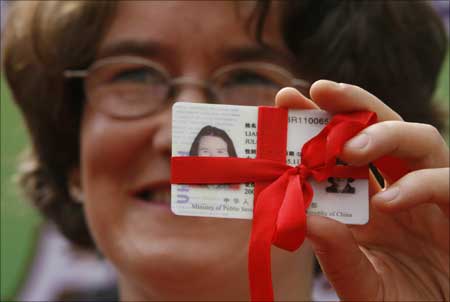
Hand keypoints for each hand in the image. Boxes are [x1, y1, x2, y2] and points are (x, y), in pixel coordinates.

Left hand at [275, 81, 448, 300]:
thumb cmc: (397, 301)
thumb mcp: (356, 280)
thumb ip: (335, 251)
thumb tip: (302, 217)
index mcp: (367, 198)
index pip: (343, 148)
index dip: (319, 121)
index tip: (286, 99)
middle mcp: (399, 187)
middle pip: (382, 126)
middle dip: (352, 104)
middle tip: (319, 90)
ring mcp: (433, 196)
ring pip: (421, 139)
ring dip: (384, 135)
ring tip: (349, 150)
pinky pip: (448, 183)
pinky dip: (420, 186)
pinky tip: (389, 200)